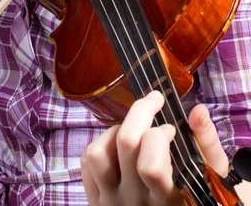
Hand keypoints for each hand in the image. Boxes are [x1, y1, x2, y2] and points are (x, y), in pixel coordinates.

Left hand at [81, 91, 228, 205]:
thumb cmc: (195, 201)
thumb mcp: (209, 181)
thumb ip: (207, 145)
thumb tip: (197, 110)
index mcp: (166, 202)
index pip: (150, 165)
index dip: (159, 136)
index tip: (170, 128)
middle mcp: (134, 202)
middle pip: (126, 143)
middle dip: (141, 111)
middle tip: (154, 101)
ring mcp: (110, 202)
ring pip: (99, 152)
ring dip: (116, 130)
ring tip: (134, 129)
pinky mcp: (95, 201)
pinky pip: (87, 164)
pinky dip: (101, 145)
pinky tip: (118, 146)